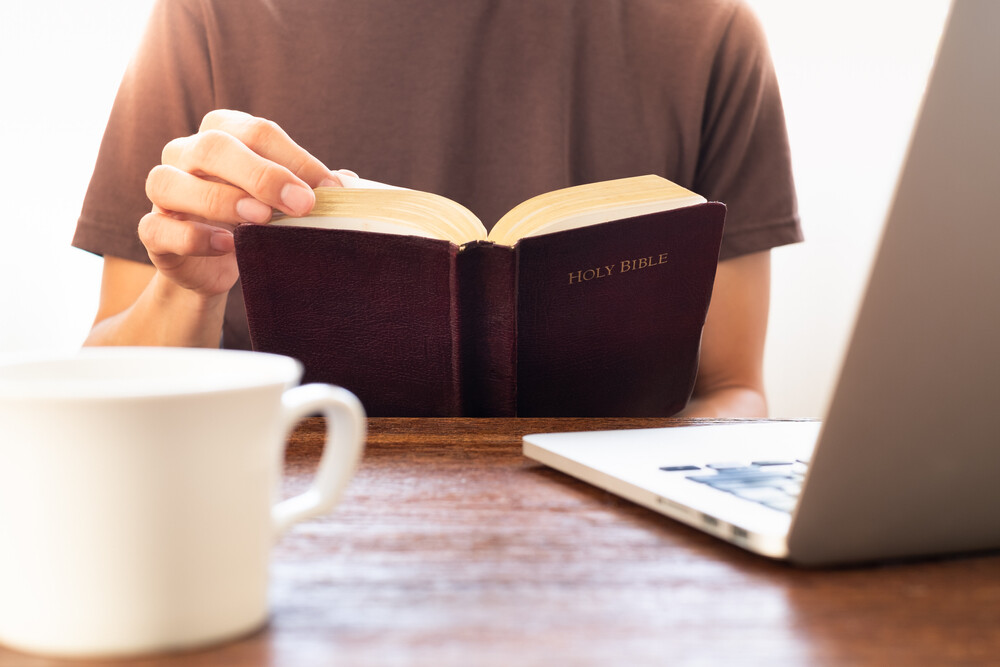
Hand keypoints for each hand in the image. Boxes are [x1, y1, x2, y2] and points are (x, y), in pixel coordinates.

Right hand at [139, 109, 347, 297]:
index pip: (258, 132)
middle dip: (263, 175)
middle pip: (214, 147)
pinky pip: (159, 227)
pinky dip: (194, 237)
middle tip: (303, 205)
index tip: (331, 190)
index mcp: (224, 133)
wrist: (215, 266)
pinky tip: (228, 245)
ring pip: (174, 182)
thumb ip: (310, 189)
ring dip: (223, 200)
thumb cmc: (256, 222)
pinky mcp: (152, 230)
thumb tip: (349, 185)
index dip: (296, 159)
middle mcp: (185, 153)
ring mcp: (162, 190)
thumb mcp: (285, 202)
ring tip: (262, 220)